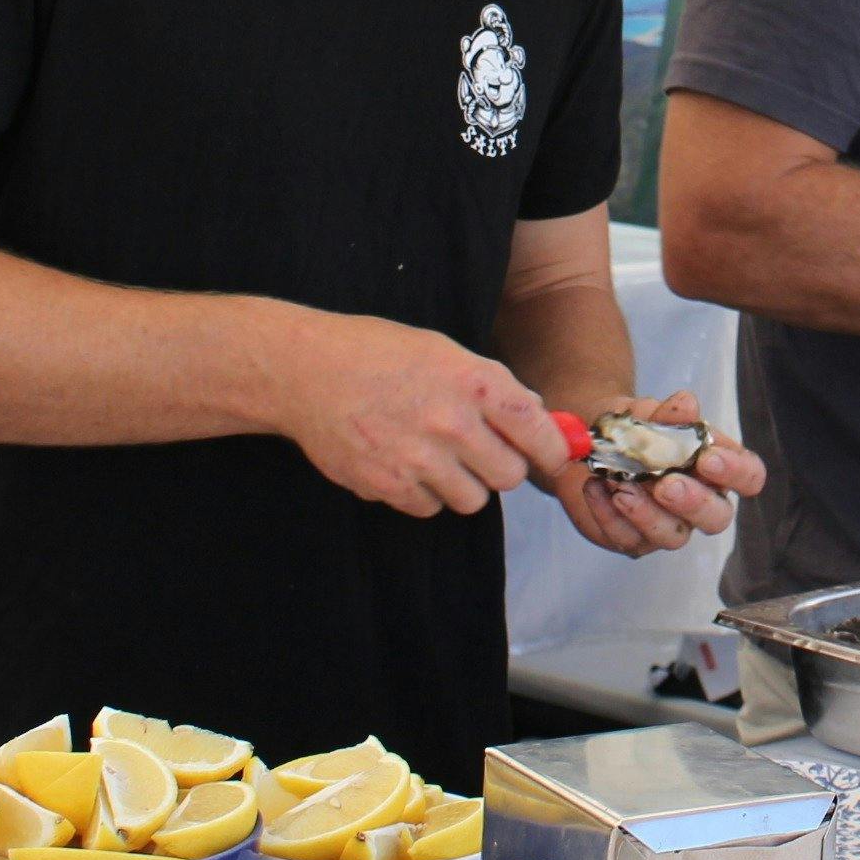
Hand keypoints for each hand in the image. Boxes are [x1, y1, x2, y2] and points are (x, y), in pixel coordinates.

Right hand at [281, 316, 567, 517]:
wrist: (307, 370)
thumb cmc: (377, 352)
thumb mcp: (444, 350)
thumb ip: (492, 385)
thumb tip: (536, 416)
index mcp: (473, 382)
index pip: (537, 431)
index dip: (552, 448)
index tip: (551, 455)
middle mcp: (451, 423)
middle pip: (509, 476)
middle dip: (501, 467)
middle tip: (482, 452)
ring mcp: (418, 459)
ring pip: (472, 500)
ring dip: (463, 484)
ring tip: (438, 457)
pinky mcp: (386, 485)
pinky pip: (429, 508)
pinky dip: (423, 494)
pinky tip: (406, 463)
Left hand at [541, 389, 768, 558]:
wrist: (595, 442)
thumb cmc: (638, 429)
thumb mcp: (650, 413)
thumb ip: (669, 413)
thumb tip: (686, 404)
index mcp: (717, 468)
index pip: (749, 477)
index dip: (737, 472)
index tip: (708, 458)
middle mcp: (700, 502)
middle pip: (717, 518)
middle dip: (694, 503)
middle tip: (667, 485)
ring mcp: (668, 525)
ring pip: (673, 537)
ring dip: (647, 514)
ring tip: (621, 486)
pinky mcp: (633, 539)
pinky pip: (627, 538)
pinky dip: (609, 515)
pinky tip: (595, 488)